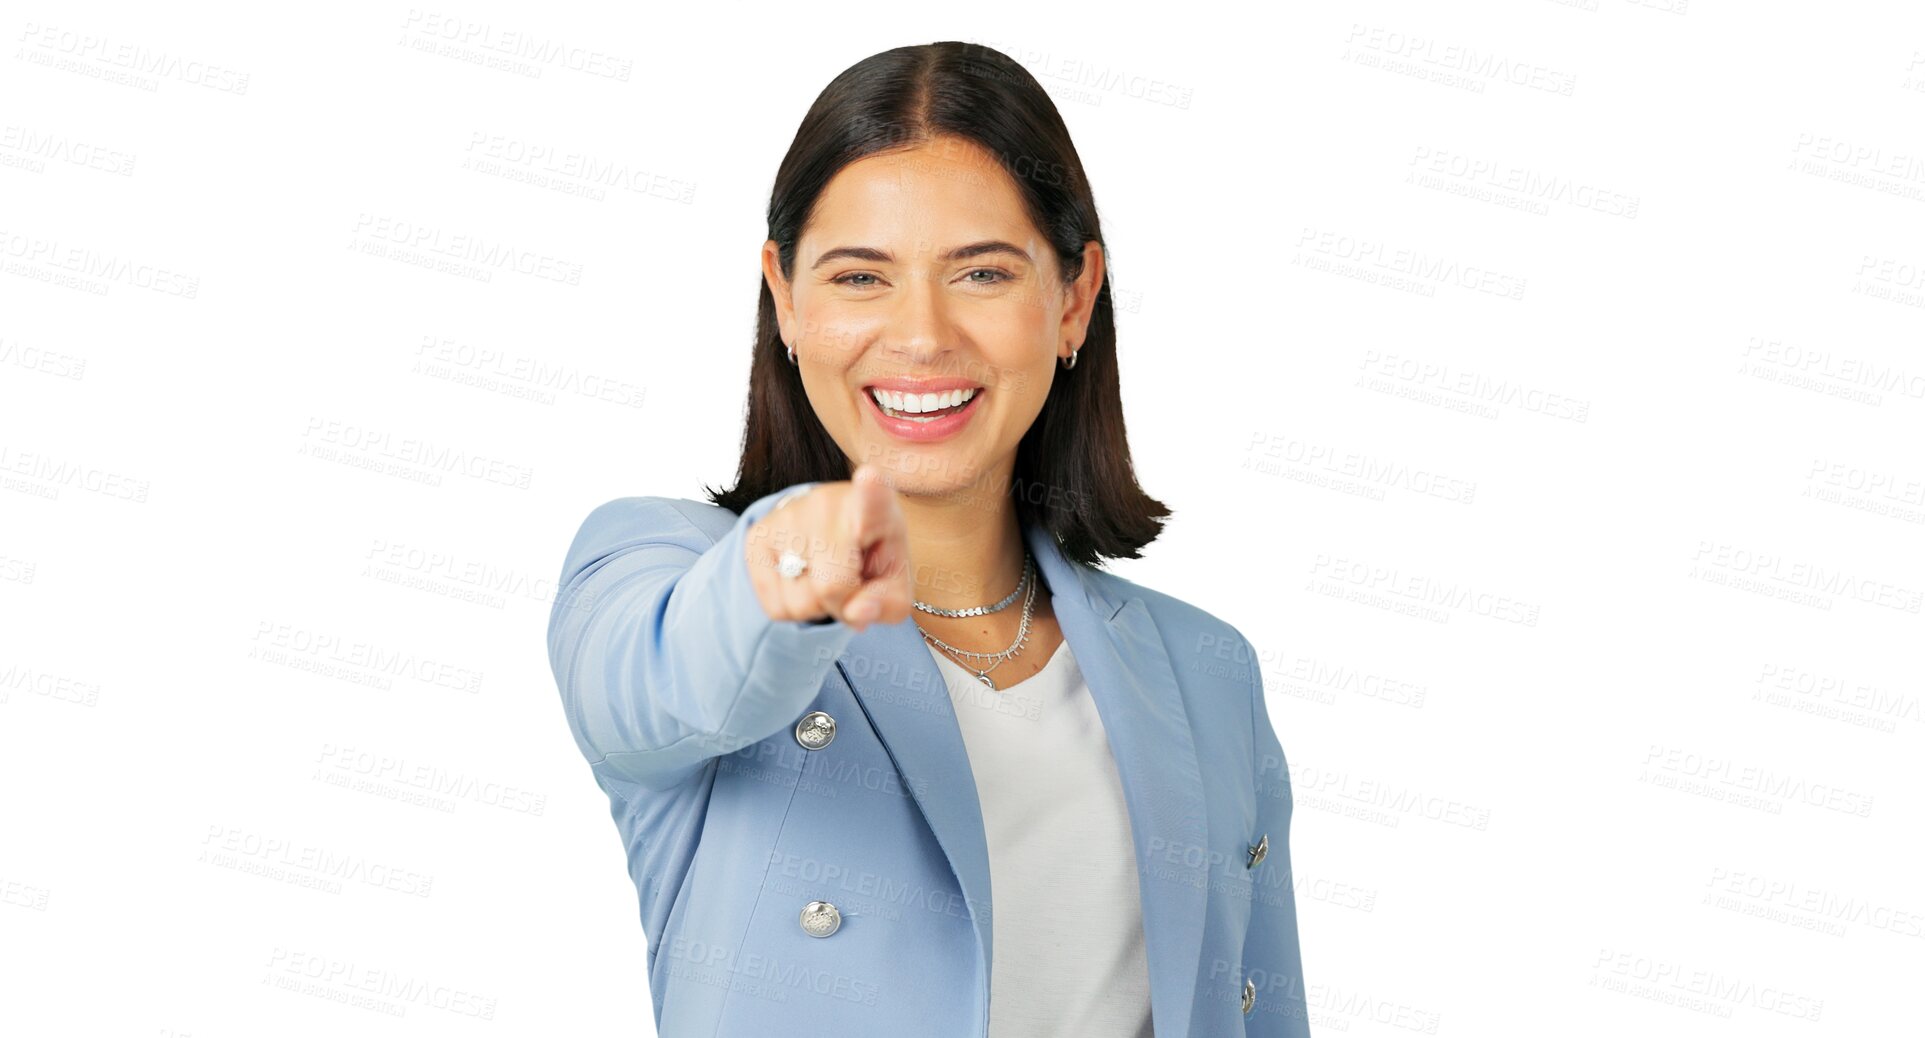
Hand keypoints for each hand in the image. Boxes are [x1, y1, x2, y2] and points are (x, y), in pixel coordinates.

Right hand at [744, 464, 911, 631]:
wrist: (831, 533)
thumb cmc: (872, 559)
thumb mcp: (894, 585)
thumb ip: (886, 604)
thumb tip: (857, 612)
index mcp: (875, 507)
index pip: (873, 499)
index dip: (872, 490)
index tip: (870, 477)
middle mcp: (827, 503)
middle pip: (832, 586)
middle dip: (843, 603)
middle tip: (850, 582)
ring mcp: (788, 517)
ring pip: (800, 602)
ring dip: (816, 607)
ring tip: (825, 576)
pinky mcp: (757, 537)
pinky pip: (775, 607)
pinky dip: (794, 610)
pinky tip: (803, 580)